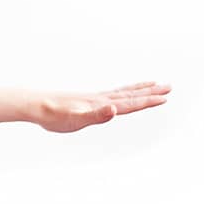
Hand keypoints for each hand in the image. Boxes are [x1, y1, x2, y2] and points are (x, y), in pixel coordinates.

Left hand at [36, 81, 170, 132]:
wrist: (35, 105)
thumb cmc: (53, 116)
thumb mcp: (75, 119)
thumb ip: (96, 116)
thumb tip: (114, 109)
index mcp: (101, 105)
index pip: (130, 103)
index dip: (147, 102)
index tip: (165, 98)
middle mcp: (100, 100)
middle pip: (131, 94)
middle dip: (150, 92)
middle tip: (169, 86)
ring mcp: (94, 99)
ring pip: (123, 92)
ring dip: (140, 89)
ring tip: (153, 84)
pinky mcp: (87, 101)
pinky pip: (112, 94)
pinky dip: (123, 92)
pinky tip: (122, 95)